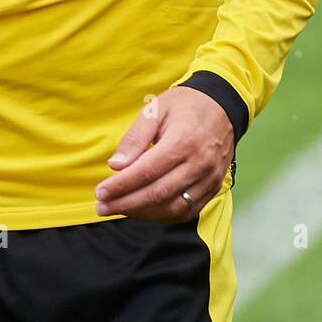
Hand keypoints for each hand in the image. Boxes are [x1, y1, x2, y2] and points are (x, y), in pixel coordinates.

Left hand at [94, 86, 234, 222]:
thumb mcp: (155, 109)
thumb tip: (116, 166)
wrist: (221, 106)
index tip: (100, 192)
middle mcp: (200, 163)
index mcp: (183, 141)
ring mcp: (209, 178)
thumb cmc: (183, 106)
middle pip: (158, 193)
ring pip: (173, 208)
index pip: (146, 172)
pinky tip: (143, 211)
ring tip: (118, 210)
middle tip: (102, 207)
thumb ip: (135, 137)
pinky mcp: (213, 188)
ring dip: (143, 214)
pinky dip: (163, 216)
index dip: (121, 186)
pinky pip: (187, 211)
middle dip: (126, 204)